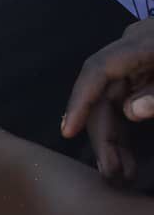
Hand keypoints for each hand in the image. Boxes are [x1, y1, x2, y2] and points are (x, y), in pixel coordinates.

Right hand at [63, 19, 153, 182]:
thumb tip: (132, 111)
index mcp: (145, 41)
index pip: (99, 69)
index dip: (81, 100)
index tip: (69, 131)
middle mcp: (134, 46)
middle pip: (103, 91)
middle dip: (102, 132)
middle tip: (109, 171)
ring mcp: (140, 59)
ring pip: (112, 101)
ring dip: (113, 137)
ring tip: (118, 173)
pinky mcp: (146, 73)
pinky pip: (125, 101)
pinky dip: (124, 130)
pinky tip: (126, 157)